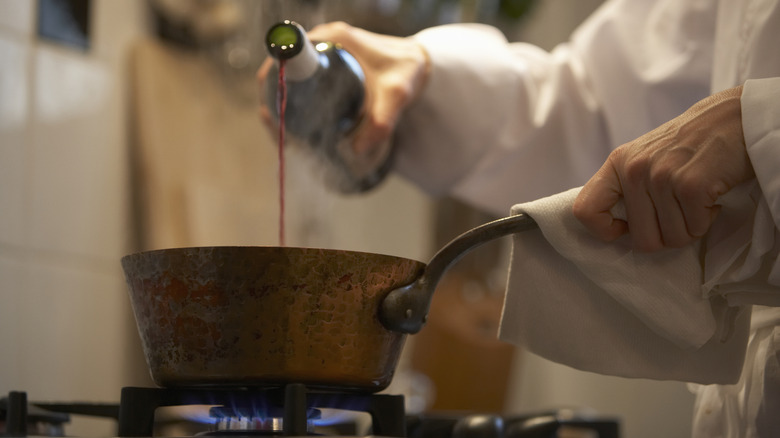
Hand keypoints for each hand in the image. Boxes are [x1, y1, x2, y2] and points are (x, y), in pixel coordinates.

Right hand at [256, 21, 429, 156]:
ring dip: (281, 104)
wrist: (419, 64)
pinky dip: (293, 102)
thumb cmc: (408, 72)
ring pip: (289, 79)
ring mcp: (323, 52)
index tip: (273, 111)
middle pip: (282, 69)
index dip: (273, 81)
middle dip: (274, 100)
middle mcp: (324, 40)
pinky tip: (293, 127)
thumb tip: (357, 150)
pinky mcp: (327, 65)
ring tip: (286, 136)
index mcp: (333, 38)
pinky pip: (301, 82)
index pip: (288, 54)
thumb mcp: (397, 95)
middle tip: (280, 133)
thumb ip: (382, 121)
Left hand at [572, 86, 754, 251]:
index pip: (585, 210)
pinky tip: (711, 196)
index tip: (627, 228)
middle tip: (680, 213)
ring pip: (672, 239)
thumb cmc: (691, 143)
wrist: (735, 117)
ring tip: (697, 199)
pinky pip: (695, 229)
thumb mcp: (645, 157)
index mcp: (617, 163)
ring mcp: (661, 177)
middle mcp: (634, 170)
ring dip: (691, 226)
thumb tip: (616, 229)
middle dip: (666, 236)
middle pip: (641, 240)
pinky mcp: (690, 186)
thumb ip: (628, 187)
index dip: (604, 231)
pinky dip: (708, 220)